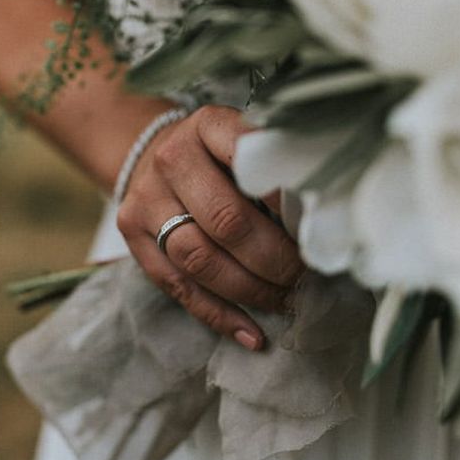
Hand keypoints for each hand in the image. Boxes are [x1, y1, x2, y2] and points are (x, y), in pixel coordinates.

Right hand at [116, 105, 304, 349]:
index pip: (249, 161)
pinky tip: (252, 333)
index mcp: (207, 126)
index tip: (315, 228)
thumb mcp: (244, 140)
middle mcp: (172, 159)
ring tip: (286, 302)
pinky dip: (220, 315)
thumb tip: (325, 220)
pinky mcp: (133, 238)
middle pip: (226, 221)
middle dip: (274, 258)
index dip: (285, 199)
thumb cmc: (216, 154)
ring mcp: (146, 200)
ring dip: (250, 289)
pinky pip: (178, 287)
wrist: (150, 154)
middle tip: (306, 277)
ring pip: (199, 259)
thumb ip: (276, 169)